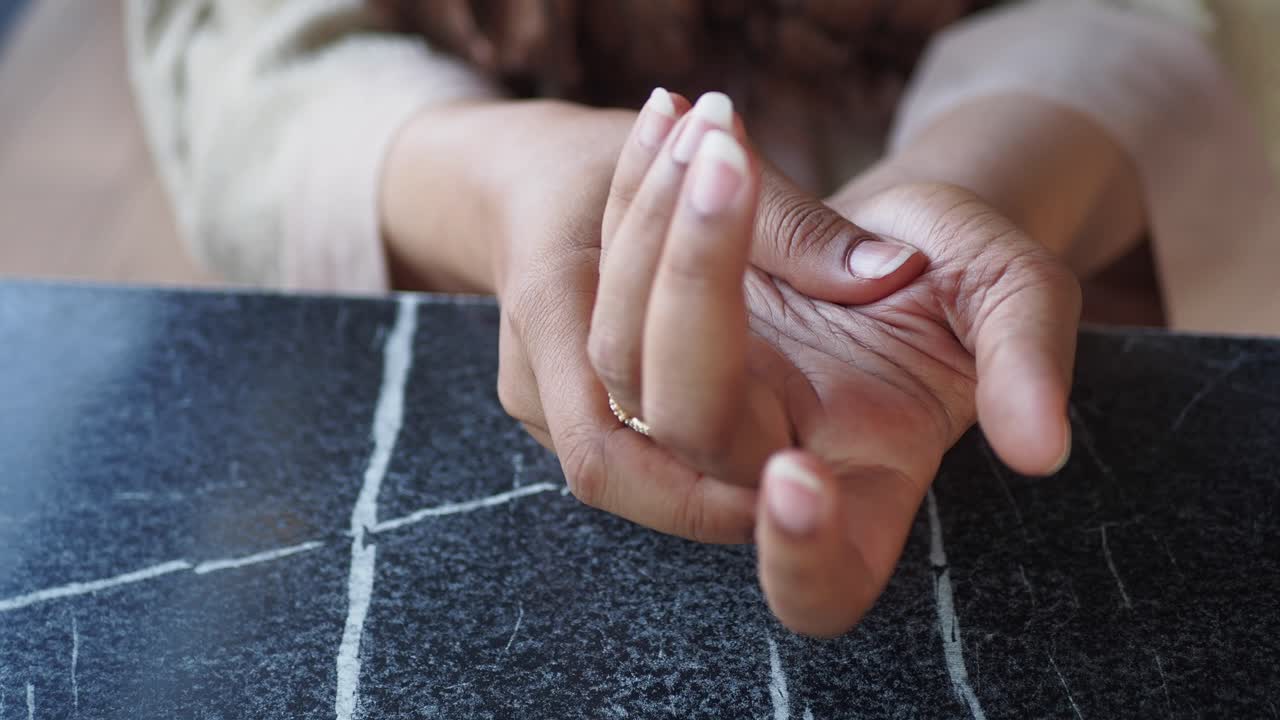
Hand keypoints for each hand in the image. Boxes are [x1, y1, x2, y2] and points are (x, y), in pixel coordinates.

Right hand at [476, 92, 925, 537]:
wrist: (517, 180)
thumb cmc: (600, 160)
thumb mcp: (688, 162)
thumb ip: (789, 223)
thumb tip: (894, 273)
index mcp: (548, 295)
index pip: (603, 419)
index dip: (688, 466)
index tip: (791, 472)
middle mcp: (533, 370)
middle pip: (608, 470)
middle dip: (702, 490)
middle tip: (805, 491)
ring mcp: (540, 401)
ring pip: (624, 469)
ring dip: (703, 468)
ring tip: (793, 476)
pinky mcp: (566, 411)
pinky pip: (629, 446)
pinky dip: (689, 445)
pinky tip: (750, 439)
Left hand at [582, 96, 1079, 635]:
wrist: (902, 232)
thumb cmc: (970, 275)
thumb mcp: (1018, 298)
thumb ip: (1028, 366)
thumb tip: (1041, 446)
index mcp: (870, 479)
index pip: (821, 581)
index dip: (800, 555)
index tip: (804, 477)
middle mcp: (766, 455)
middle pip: (688, 425)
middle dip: (695, 288)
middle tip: (728, 166)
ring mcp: (700, 395)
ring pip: (621, 351)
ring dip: (655, 228)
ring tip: (714, 131)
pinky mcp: (656, 334)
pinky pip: (608, 282)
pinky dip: (635, 194)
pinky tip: (673, 121)